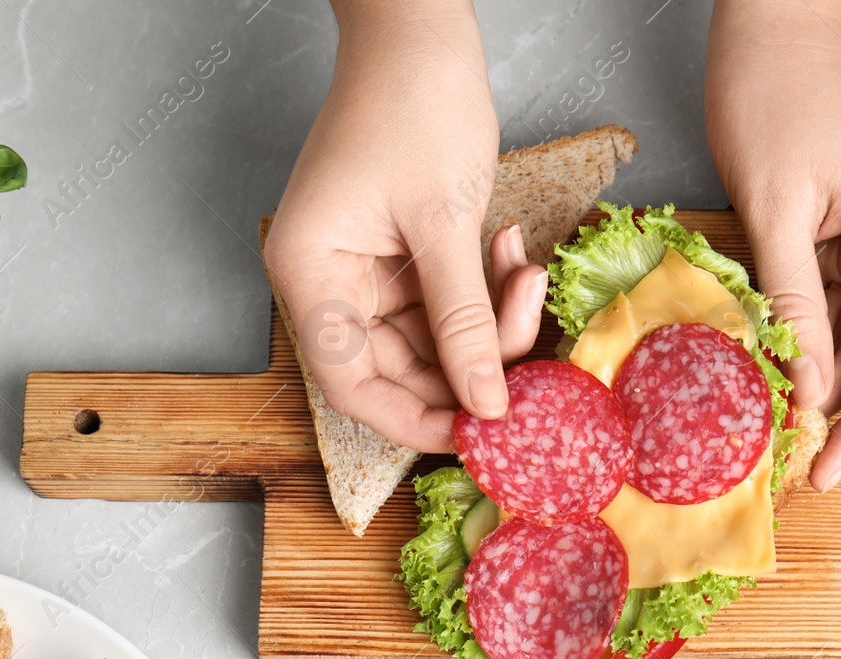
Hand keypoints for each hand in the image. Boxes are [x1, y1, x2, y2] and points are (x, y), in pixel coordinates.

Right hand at [263, 0, 548, 452]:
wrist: (422, 31)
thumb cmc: (414, 105)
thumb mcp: (444, 223)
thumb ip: (464, 321)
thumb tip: (486, 404)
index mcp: (311, 274)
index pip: (352, 384)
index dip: (414, 419)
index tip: (475, 436)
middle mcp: (330, 282)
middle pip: (399, 369)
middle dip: (471, 365)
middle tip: (529, 364)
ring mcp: (368, 272)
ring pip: (435, 342)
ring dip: (491, 326)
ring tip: (526, 279)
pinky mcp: (405, 258)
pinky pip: (450, 307)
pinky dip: (489, 296)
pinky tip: (514, 258)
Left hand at [706, 0, 840, 491]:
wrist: (779, 29)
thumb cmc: (773, 93)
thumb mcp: (771, 212)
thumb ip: (792, 307)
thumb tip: (806, 391)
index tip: (827, 471)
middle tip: (796, 465)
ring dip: (825, 373)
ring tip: (780, 428)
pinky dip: (816, 335)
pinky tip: (785, 372)